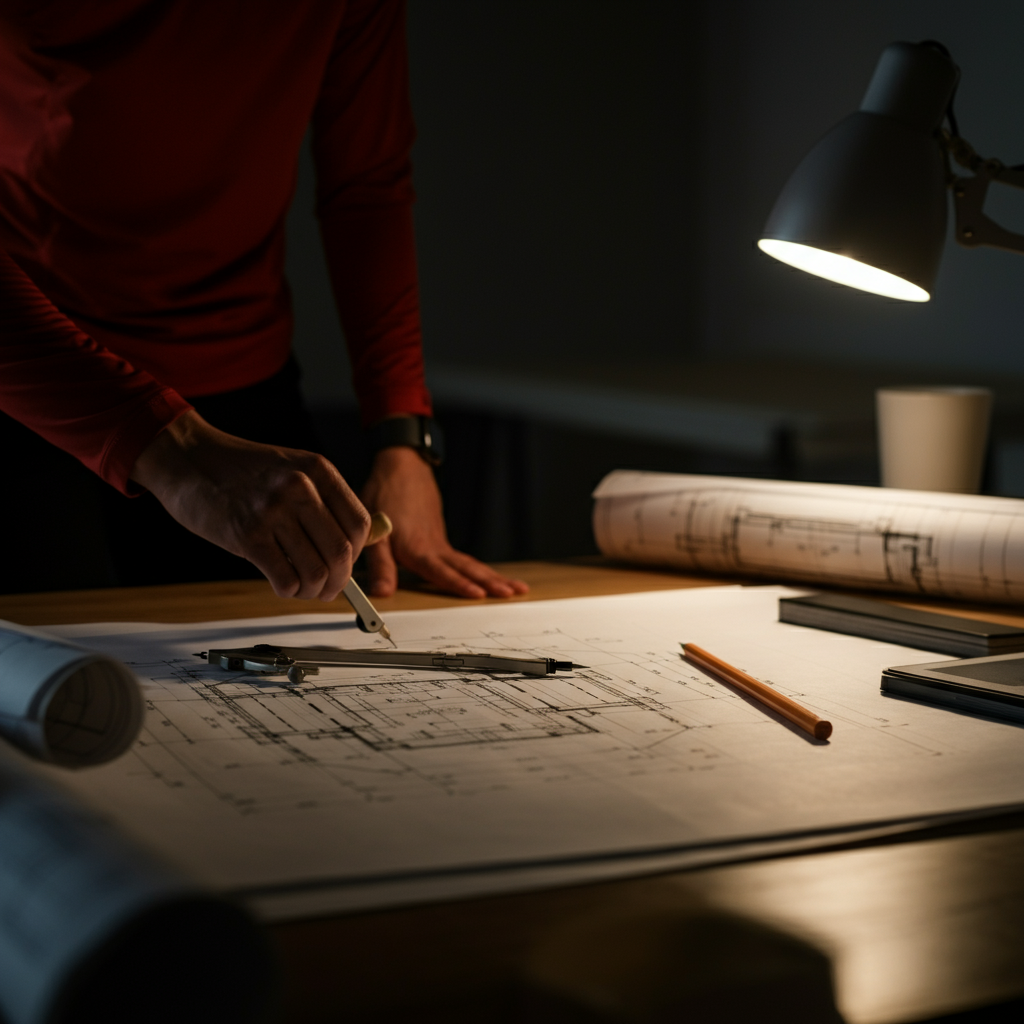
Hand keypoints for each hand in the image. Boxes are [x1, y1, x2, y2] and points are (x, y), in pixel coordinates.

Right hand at [131, 410, 369, 600]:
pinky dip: (290, 591)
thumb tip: (359, 546)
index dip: (358, 553)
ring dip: (314, 591)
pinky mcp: (247, 535)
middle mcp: (300, 488)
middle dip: (340, 580)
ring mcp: (273, 511)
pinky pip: (285, 579)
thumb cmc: (241, 471)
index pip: (360, 524)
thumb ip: (324, 503)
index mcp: (318, 470)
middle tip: (329, 588)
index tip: (346, 564)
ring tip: (304, 589)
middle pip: (342, 552)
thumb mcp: (292, 470)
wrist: (188, 458)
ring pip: (317, 571)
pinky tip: (283, 586)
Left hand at [360, 446, 528, 598]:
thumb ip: (380, 565)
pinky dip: (480, 569)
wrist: (401, 467)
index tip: (479, 594)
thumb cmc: (385, 496)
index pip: (442, 570)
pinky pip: (464, 558)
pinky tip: (490, 577)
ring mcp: (440, 542)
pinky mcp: (441, 537)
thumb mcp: (376, 533)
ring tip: (517, 588)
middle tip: (516, 592)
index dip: (459, 584)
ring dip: (494, 576)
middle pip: (468, 568)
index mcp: (418, 549)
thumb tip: (381, 593)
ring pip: (471, 563)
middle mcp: (435, 547)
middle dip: (492, 582)